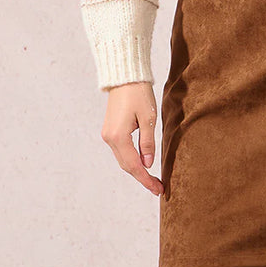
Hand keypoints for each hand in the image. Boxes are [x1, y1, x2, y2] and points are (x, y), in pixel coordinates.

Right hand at [101, 81, 163, 196]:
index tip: (158, 189)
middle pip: (126, 165)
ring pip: (123, 159)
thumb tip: (147, 164)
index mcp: (118, 137)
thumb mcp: (148, 118)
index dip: (146, 179)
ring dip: (137, 169)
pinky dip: (131, 158)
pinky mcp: (110, 130)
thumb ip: (147, 143)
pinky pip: (121, 150)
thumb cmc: (139, 93)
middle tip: (158, 187)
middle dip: (142, 177)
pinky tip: (143, 162)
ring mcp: (108, 134)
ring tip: (153, 177)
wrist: (125, 76)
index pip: (134, 166)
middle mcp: (109, 138)